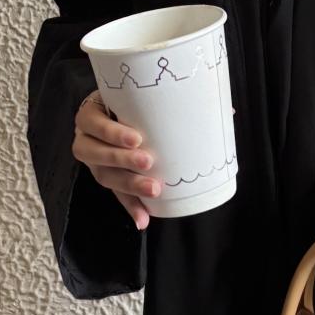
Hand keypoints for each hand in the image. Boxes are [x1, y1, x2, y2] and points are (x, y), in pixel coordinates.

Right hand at [72, 90, 161, 230]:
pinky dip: (130, 206)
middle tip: (149, 162)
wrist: (114, 111)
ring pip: (103, 176)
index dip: (112, 132)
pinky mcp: (106, 177)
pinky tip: (143, 219)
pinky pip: (116, 194)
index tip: (137, 138)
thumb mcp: (138, 94)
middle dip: (122, 160)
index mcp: (91, 112)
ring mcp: (93, 160)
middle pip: (95, 153)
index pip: (93, 121)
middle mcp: (86, 137)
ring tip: (152, 191)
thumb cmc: (131, 101)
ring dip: (128, 186)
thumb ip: (171, 98)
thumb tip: (228, 110)